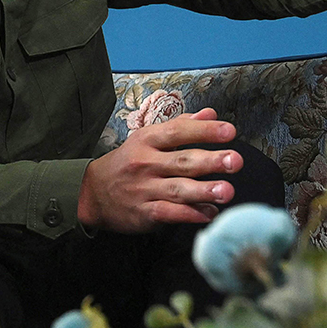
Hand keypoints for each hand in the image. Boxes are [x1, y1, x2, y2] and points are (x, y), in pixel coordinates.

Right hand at [76, 108, 240, 233]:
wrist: (91, 193)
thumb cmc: (126, 163)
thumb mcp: (146, 139)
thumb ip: (180, 126)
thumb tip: (211, 113)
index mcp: (146, 141)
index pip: (177, 132)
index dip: (203, 131)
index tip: (229, 131)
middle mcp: (145, 163)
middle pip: (181, 161)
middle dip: (210, 161)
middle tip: (235, 160)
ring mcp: (143, 189)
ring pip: (177, 189)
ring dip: (203, 191)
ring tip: (227, 191)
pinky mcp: (143, 213)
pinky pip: (168, 213)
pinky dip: (188, 214)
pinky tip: (208, 214)